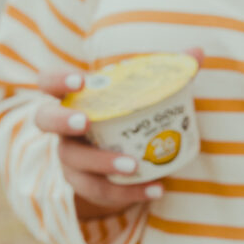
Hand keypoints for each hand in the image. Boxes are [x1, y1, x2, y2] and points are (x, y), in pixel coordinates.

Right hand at [35, 47, 203, 220]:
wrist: (119, 156)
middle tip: (85, 123)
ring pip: (74, 163)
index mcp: (74, 96)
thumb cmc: (128, 112)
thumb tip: (198, 52)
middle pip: (45, 120)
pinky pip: (100, 191)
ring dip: (102, 163)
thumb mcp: (145, 90)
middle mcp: (63, 126)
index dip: (57, 79)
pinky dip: (128, 192)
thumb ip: (171, 69)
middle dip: (62, 121)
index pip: (49, 81)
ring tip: (133, 165)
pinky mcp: (83, 184)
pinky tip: (156, 189)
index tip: (81, 81)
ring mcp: (69, 157)